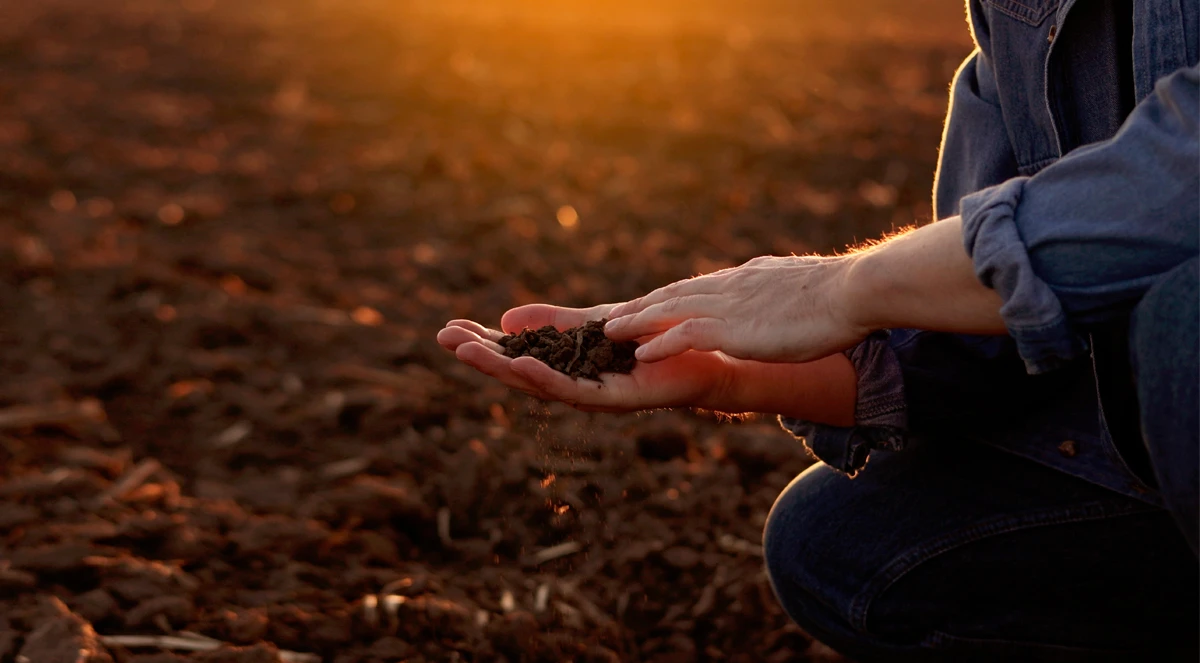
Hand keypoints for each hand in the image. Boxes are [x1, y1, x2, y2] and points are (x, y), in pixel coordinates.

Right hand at [437, 303, 737, 412]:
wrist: (704, 357)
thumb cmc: (654, 343)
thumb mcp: (594, 324)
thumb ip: (554, 322)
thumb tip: (507, 319)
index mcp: (565, 366)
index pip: (515, 355)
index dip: (482, 343)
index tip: (448, 327)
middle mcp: (572, 385)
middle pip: (516, 372)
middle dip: (480, 356)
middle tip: (442, 338)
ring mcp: (591, 395)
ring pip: (536, 384)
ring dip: (501, 369)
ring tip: (468, 352)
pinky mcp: (615, 399)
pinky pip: (573, 391)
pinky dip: (545, 379)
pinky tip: (522, 366)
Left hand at [603, 255, 870, 363]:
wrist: (855, 290)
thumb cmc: (843, 294)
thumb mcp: (803, 288)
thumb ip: (781, 293)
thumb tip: (780, 296)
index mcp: (748, 277)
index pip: (699, 286)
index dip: (669, 296)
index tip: (647, 303)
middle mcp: (732, 286)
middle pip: (674, 293)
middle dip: (641, 305)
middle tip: (612, 315)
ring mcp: (730, 305)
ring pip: (670, 310)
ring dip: (636, 321)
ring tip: (609, 331)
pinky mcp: (735, 327)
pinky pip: (686, 334)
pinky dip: (660, 343)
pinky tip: (640, 355)